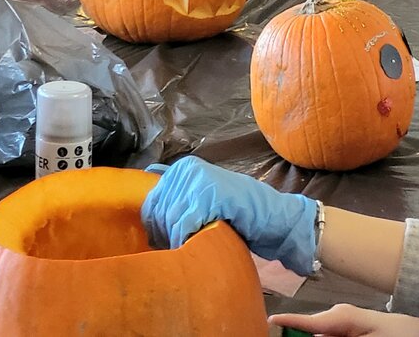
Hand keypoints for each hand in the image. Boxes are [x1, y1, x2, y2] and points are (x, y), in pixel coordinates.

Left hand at [141, 156, 318, 275]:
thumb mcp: (202, 195)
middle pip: (158, 211)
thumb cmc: (234, 212)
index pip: (151, 202)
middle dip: (165, 235)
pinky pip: (184, 224)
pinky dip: (185, 239)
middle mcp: (186, 169)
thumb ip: (177, 192)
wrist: (271, 216)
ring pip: (169, 219)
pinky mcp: (210, 195)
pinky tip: (196, 245)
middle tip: (179, 249)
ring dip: (176, 240)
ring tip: (189, 248)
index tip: (167, 242)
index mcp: (182, 168)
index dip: (156, 227)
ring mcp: (198, 180)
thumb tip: (148, 188)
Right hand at [269, 305, 418, 336]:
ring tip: (341, 335)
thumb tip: (315, 334)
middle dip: (305, 335)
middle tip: (293, 330)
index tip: (268, 322)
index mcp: (340, 317)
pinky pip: (333, 336)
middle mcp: (338, 317)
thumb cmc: (397, 335)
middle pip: (313, 332)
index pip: (307, 321)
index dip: (286, 321)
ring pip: (323, 335)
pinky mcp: (349, 328)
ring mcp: (343, 322)